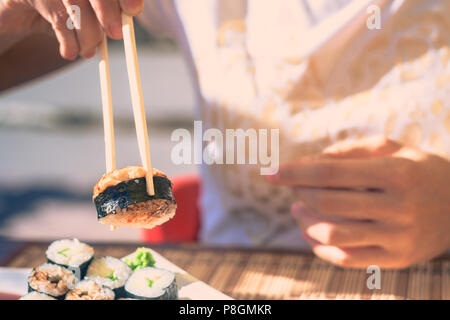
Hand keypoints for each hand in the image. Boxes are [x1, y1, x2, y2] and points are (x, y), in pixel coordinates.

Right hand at [0, 0, 143, 59]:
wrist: (17, 12)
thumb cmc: (60, 11)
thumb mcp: (88, 11)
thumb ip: (109, 10)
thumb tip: (131, 11)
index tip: (133, 10)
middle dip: (107, 11)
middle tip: (115, 34)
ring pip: (74, 3)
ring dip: (87, 34)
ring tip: (87, 52)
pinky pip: (57, 17)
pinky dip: (68, 40)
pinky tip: (70, 52)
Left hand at [267, 137, 449, 268]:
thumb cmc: (417, 170)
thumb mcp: (392, 148)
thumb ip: (351, 149)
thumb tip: (311, 161)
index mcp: (395, 174)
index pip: (329, 173)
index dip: (293, 172)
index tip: (268, 172)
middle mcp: (398, 208)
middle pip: (327, 202)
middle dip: (298, 192)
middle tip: (290, 186)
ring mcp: (397, 238)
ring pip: (332, 234)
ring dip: (304, 221)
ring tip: (297, 208)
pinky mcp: (395, 260)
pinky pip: (346, 258)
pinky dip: (319, 247)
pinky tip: (311, 232)